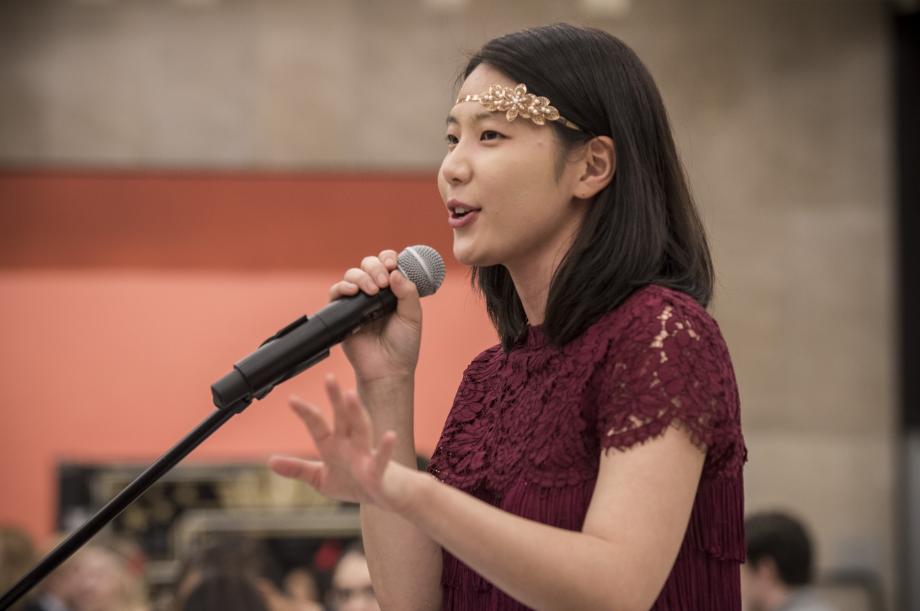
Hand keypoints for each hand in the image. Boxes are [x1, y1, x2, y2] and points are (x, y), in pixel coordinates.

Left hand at [269, 375, 411, 511]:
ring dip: (356, 413)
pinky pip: (382, 458)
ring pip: (362, 430)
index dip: (306, 413)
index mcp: (334, 446)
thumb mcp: (321, 479)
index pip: (318, 426)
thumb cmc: (356, 483)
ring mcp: (365, 456)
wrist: (385, 497)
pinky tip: (389, 435)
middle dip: (335, 399)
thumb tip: (271, 461)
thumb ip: (298, 469)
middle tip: (329, 378)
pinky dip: (385, 448)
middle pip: (342, 418)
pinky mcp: (379, 471)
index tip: (292, 399)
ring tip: (351, 396)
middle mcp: (350, 445)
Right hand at [329, 250, 421, 383]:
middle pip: (369, 264)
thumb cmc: (403, 346)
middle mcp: (374, 293)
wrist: (387, 369)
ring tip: (371, 291)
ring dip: (362, 276)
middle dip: (375, 267)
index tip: (393, 264)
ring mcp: (358, 302)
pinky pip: (336, 292)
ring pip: (352, 274)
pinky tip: (353, 292)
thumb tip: (395, 272)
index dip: (389, 258)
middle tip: (383, 283)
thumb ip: (408, 293)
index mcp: (393, 291)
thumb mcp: (413, 317)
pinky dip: (343, 287)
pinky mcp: (342, 313)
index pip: (388, 264)